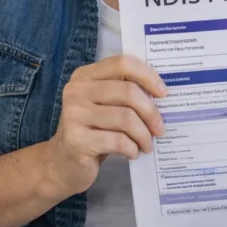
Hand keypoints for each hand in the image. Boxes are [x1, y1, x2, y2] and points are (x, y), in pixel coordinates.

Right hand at [44, 55, 166, 197]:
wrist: (62, 163)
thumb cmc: (92, 131)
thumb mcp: (104, 106)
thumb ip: (124, 93)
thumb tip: (162, 92)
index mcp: (85, 75)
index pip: (122, 63)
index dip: (147, 75)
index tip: (163, 93)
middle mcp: (76, 90)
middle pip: (128, 91)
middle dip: (151, 112)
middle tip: (159, 128)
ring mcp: (74, 115)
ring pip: (126, 117)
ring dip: (144, 134)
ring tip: (147, 144)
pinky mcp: (77, 140)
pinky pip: (118, 140)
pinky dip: (132, 148)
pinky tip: (133, 152)